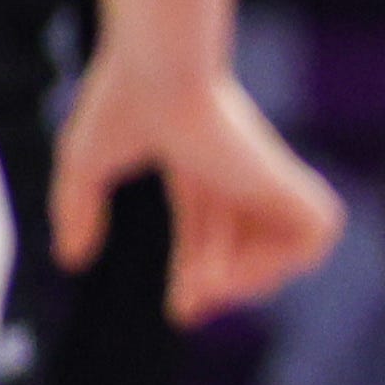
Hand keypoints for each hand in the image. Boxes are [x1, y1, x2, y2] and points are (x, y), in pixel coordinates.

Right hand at [52, 47, 340, 325]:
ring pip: (287, 247)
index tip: (182, 310)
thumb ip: (77, 209)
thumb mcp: (86, 164)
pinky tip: (239, 269)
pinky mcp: (285, 181)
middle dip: (220, 285)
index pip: (210, 230)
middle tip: (190, 307)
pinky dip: (285, 262)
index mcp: (199, 164)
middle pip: (243, 245)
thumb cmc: (122, 105)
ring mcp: (265, 178)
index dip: (199, 272)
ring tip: (212, 286)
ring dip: (253, 279)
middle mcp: (237, 173)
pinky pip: (314, 237)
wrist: (160, 73)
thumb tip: (71, 260)